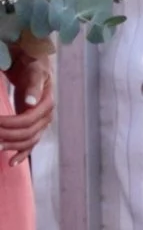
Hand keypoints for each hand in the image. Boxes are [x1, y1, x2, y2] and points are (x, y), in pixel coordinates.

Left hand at [0, 44, 55, 166]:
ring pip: (29, 141)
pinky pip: (31, 144)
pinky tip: (11, 162)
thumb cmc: (33, 67)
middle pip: (28, 133)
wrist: (35, 68)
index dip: (10, 124)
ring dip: (12, 146)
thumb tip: (31, 103)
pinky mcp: (35, 127)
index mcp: (47, 103)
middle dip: (7, 136)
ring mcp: (41, 123)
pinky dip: (22, 155)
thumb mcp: (34, 72)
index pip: (28, 120)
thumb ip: (33, 86)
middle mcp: (46, 116)